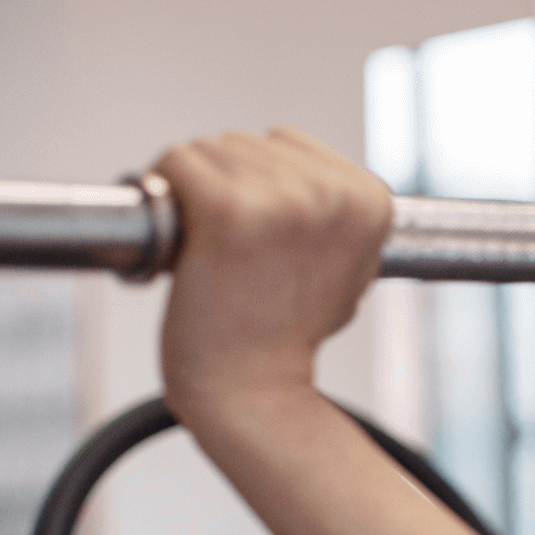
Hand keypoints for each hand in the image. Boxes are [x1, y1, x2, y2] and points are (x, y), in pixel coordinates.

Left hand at [152, 127, 392, 418]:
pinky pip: (176, 164)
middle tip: (234, 255)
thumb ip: (334, 213)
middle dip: (225, 189)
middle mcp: (333, 193)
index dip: (261, 188)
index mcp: (371, 200)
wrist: (253, 391)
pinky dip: (163, 197)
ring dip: (193, 196)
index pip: (288, 145)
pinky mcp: (229, 208)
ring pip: (208, 150)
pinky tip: (182, 244)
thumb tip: (310, 176)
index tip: (262, 241)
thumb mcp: (344, 265)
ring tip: (212, 254)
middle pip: (246, 143)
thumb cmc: (286, 334)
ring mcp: (283, 199)